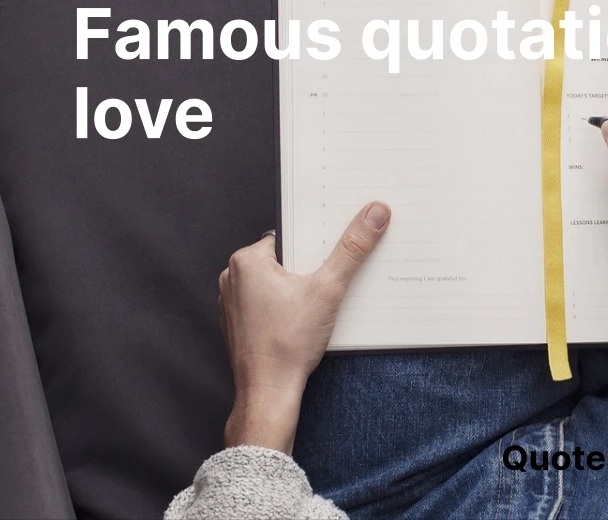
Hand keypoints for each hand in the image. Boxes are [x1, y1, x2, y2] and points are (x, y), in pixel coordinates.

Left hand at [218, 201, 390, 452]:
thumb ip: (352, 249)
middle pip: (284, 260)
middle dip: (310, 268)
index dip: (316, 244)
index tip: (336, 252)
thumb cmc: (288, 344)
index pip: (290, 236)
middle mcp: (232, 278)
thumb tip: (375, 213)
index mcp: (247, 260)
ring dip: (299, 290)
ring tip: (321, 303)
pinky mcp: (239, 325)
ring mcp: (232, 304)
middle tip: (333, 279)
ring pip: (276, 284)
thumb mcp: (328, 289)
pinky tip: (306, 322)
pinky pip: (268, 305)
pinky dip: (287, 309)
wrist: (268, 393)